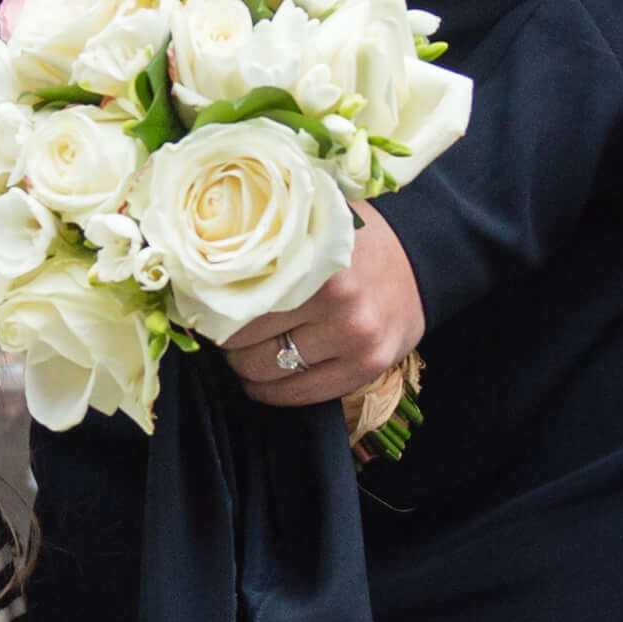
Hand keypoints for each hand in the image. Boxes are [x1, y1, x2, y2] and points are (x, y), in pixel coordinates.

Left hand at [218, 209, 421, 411]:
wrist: (422, 258)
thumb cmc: (354, 240)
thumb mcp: (310, 226)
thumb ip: (268, 244)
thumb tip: (201, 267)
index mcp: (318, 263)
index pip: (239, 301)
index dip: (212, 308)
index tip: (204, 308)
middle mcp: (339, 305)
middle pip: (247, 343)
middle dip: (227, 342)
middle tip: (225, 331)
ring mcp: (355, 341)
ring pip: (268, 373)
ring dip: (247, 369)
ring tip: (246, 353)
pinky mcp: (367, 369)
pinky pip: (300, 395)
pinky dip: (273, 391)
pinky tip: (268, 377)